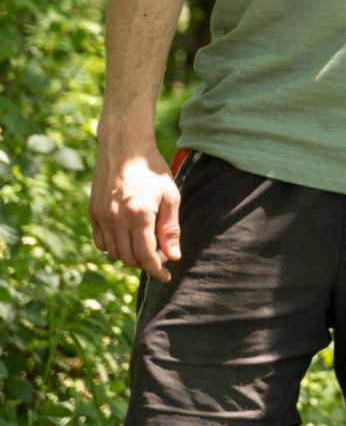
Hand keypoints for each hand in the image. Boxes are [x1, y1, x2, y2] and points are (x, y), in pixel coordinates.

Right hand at [89, 144, 182, 280]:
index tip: (166, 277)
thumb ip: (170, 228)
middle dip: (145, 263)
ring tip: (146, 248)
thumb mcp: (171, 196)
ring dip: (130, 256)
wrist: (124, 148)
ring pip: (114, 252)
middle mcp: (116, 219)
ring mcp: (101, 216)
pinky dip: (114, 247)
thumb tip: (173, 257)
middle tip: (160, 258)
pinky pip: (101, 241)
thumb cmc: (153, 170)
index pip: (146, 255)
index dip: (157, 270)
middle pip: (129, 257)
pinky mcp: (92, 212)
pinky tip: (127, 239)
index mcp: (139, 215)